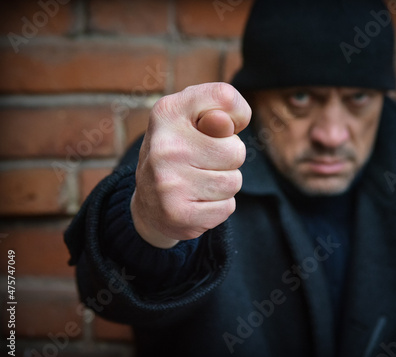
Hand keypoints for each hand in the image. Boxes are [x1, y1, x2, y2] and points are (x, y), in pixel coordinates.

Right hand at [130, 83, 250, 248]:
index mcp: (167, 112)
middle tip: (204, 162)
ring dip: (224, 185)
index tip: (222, 125)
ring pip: (233, 182)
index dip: (237, 114)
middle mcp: (163, 145)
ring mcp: (168, 181)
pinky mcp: (178, 214)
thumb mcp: (193, 121)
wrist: (150, 204)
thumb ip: (217, 111)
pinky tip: (197, 201)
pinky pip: (227, 208)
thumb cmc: (183, 151)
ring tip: (200, 182)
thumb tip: (227, 124)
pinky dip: (219, 207)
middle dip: (229, 159)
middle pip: (236, 150)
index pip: (225, 96)